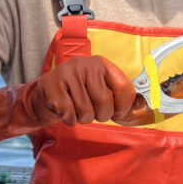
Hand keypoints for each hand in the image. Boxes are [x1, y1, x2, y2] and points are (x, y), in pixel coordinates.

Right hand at [0, 55, 135, 143]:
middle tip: (90, 112)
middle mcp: (85, 64)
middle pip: (104, 102)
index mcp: (101, 63)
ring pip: (86, 111)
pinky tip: (63, 111)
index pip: (124, 88)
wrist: (42, 97)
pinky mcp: (52, 86)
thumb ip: (117, 96)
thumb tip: (140, 108)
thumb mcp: (97, 89)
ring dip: (82, 119)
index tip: (117, 114)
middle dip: (99, 115)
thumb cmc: (75, 96)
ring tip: (75, 110)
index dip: (123, 107)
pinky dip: (68, 120)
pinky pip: (69, 114)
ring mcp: (67, 73)